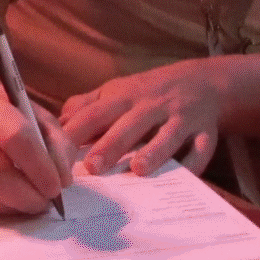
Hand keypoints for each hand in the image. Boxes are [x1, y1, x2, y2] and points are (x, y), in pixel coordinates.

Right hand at [0, 82, 75, 215]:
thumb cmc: (7, 114)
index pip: (15, 137)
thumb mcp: (38, 115)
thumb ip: (57, 144)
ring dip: (13, 206)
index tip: (57, 187)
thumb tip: (61, 181)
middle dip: (26, 196)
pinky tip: (6, 197)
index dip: (39, 168)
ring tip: (29, 200)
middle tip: (45, 202)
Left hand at [61, 63, 224, 176]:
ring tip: (138, 170)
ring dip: (154, 151)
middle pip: (131, 124)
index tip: (58, 153)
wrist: (203, 81)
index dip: (78, 132)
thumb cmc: (148, 92)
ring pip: (168, 134)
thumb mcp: (116, 91)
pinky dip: (195, 162)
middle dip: (111, 145)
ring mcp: (181, 117)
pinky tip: (185, 177)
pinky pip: (202, 148)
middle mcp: (153, 105)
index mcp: (125, 96)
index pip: (97, 113)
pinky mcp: (206, 131)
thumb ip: (86, 106)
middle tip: (92, 167)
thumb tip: (54, 125)